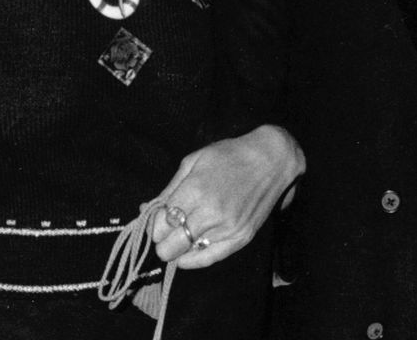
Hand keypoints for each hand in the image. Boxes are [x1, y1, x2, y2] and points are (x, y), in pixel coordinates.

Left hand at [150, 125, 303, 269]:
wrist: (270, 160)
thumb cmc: (229, 155)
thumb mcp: (193, 161)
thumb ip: (169, 189)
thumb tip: (146, 209)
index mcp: (194, 190)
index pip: (160, 226)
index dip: (154, 225)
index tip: (158, 221)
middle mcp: (210, 213)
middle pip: (169, 247)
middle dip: (163, 241)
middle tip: (167, 232)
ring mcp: (227, 228)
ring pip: (187, 254)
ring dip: (179, 248)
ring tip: (181, 236)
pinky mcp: (241, 238)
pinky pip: (210, 259)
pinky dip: (193, 260)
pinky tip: (187, 255)